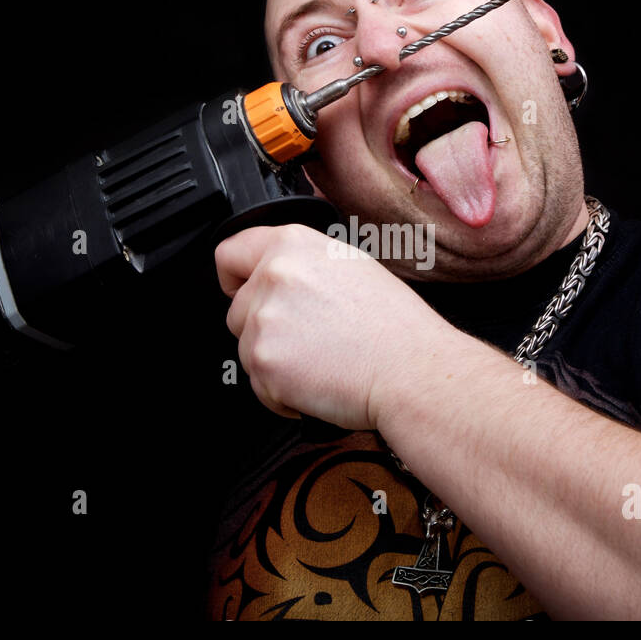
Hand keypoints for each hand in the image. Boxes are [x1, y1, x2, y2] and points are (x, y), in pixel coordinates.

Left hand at [215, 224, 457, 428]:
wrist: (411, 369)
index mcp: (292, 244)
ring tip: (321, 363)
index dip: (235, 280)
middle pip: (237, 311)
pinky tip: (319, 382)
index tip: (243, 294)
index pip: (229, 254)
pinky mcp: (264, 361)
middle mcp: (273, 275)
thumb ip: (302, 265)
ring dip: (274, 365)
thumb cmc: (395, 326)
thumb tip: (275, 275)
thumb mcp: (349, 267)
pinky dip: (281, 395)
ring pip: (246, 350)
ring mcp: (265, 318)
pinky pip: (257, 385)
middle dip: (264, 332)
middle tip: (309, 342)